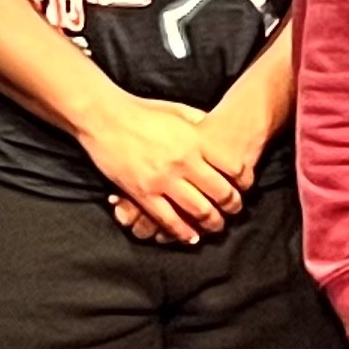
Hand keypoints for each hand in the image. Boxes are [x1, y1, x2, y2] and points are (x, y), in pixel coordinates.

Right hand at [78, 92, 248, 240]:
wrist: (105, 117)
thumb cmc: (142, 111)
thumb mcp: (179, 111)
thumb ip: (200, 123)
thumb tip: (217, 132)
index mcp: (196, 140)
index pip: (232, 167)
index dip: (243, 181)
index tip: (244, 188)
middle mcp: (184, 162)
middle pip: (220, 193)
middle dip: (232, 206)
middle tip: (234, 211)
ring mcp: (163, 180)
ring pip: (199, 210)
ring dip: (212, 222)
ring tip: (216, 226)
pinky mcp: (143, 193)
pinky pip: (169, 220)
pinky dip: (183, 232)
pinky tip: (191, 237)